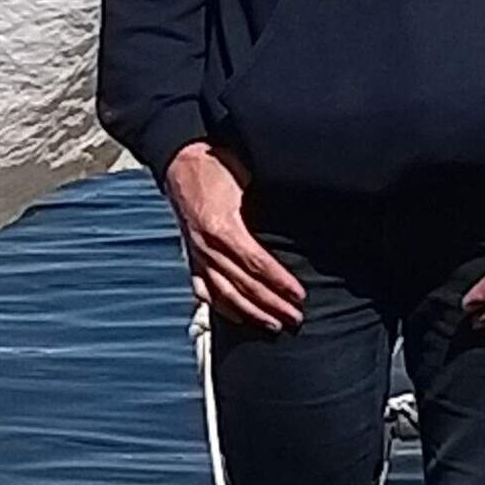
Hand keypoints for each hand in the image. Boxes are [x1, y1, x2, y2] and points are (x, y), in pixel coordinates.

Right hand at [162, 141, 304, 331]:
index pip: (256, 263)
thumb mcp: (245, 176)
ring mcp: (197, 254)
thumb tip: (303, 206)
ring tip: (274, 325)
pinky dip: (221, 306)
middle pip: (244, 284)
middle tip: (295, 318)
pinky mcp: (191, 256)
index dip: (279, 282)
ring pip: (225, 293)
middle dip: (272, 304)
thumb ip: (267, 198)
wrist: (180, 160)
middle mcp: (207, 246)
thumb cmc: (217, 165)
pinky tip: (237, 316)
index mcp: (223, 227)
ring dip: (251, 312)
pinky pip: (204, 289)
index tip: (299, 295)